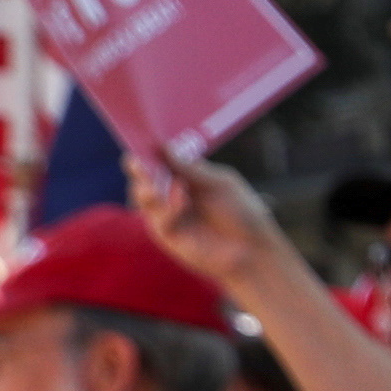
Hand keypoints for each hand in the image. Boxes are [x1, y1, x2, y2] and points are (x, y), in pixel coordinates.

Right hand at [121, 144, 299, 299]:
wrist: (252, 249)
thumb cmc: (242, 212)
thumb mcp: (219, 184)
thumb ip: (191, 169)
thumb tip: (162, 145)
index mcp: (186, 175)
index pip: (159, 159)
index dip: (148, 150)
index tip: (140, 141)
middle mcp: (171, 192)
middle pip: (143, 176)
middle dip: (139, 168)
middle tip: (138, 162)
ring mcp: (166, 213)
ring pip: (142, 196)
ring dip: (145, 187)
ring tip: (154, 185)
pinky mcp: (166, 234)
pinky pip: (158, 218)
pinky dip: (168, 209)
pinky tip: (182, 203)